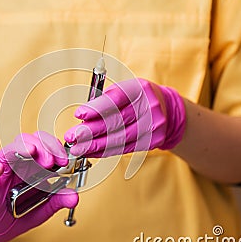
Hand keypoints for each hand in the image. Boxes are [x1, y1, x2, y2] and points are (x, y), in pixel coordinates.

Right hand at [0, 131, 77, 241]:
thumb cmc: (20, 214)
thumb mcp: (45, 208)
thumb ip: (59, 200)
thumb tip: (74, 196)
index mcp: (33, 168)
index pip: (43, 145)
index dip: (54, 147)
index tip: (64, 160)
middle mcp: (17, 167)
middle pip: (26, 142)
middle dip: (41, 146)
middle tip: (50, 160)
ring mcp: (3, 177)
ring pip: (7, 153)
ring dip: (20, 149)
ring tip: (31, 152)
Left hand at [64, 78, 185, 157]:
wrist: (167, 110)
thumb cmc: (139, 98)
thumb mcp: (126, 89)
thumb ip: (106, 99)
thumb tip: (83, 116)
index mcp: (139, 89)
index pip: (116, 99)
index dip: (97, 108)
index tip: (80, 114)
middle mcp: (148, 108)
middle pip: (116, 122)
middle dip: (91, 131)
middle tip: (73, 136)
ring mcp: (152, 127)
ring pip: (119, 139)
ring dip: (95, 145)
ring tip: (78, 148)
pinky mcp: (151, 142)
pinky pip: (124, 149)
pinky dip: (105, 152)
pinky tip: (91, 152)